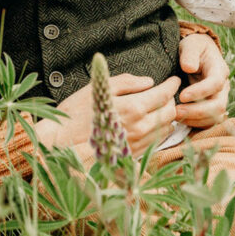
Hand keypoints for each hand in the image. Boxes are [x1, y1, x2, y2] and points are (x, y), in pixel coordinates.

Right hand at [36, 73, 179, 155]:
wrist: (60, 145)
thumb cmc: (75, 113)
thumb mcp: (98, 88)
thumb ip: (126, 82)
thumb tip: (149, 82)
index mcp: (132, 108)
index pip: (163, 95)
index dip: (172, 85)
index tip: (174, 79)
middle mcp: (139, 128)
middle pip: (169, 112)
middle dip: (170, 100)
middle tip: (165, 92)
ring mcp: (137, 144)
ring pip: (165, 129)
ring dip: (166, 116)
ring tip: (158, 107)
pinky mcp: (132, 155)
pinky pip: (155, 142)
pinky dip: (158, 130)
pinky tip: (149, 124)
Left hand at [176, 33, 229, 127]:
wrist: (197, 52)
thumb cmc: (194, 47)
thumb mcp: (191, 44)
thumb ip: (190, 54)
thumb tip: (189, 68)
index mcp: (219, 69)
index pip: (215, 84)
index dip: (200, 92)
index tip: (182, 96)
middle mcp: (223, 87)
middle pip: (218, 105)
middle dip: (197, 112)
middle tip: (176, 112)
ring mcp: (218, 98)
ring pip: (214, 117)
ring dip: (195, 120)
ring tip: (175, 116)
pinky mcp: (211, 107)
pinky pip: (208, 122)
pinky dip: (194, 123)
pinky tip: (179, 119)